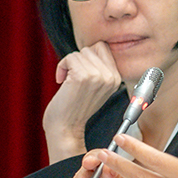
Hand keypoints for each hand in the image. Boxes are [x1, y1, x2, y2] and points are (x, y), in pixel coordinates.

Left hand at [42, 42, 122, 159]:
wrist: (66, 129)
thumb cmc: (75, 109)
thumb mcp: (96, 87)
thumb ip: (100, 69)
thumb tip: (94, 48)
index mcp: (116, 79)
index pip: (103, 48)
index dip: (88, 57)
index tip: (82, 72)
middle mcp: (110, 77)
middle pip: (92, 48)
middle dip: (79, 60)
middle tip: (74, 78)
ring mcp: (98, 76)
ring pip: (80, 52)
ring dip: (69, 64)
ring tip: (69, 81)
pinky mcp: (83, 77)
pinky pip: (70, 57)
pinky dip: (62, 67)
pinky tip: (62, 81)